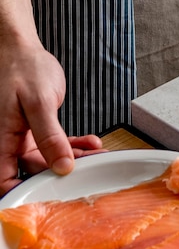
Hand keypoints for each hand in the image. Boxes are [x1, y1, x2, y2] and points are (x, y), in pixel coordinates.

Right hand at [0, 39, 102, 194]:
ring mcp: (22, 136)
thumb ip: (49, 136)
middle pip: (33, 170)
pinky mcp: (36, 128)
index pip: (5, 180)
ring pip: (49, 158)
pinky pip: (54, 144)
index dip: (22, 195)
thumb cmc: (22, 68)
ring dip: (75, 157)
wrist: (21, 49)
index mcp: (2, 138)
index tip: (50, 200)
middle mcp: (9, 141)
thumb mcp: (38, 103)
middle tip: (92, 170)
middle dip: (64, 172)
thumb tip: (61, 166)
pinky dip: (73, 145)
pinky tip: (91, 143)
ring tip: (99, 153)